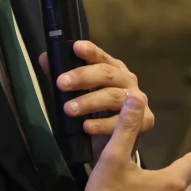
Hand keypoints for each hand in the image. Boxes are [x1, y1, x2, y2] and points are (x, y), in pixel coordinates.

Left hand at [38, 41, 154, 159]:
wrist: (121, 142)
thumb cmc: (100, 112)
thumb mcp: (81, 93)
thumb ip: (65, 77)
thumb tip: (45, 59)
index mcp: (114, 69)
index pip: (101, 57)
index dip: (90, 51)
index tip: (76, 47)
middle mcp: (128, 80)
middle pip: (107, 74)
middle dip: (83, 77)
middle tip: (61, 83)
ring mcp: (138, 101)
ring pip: (113, 96)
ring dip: (90, 102)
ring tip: (69, 109)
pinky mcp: (144, 121)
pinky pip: (121, 122)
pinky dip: (101, 124)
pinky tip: (86, 127)